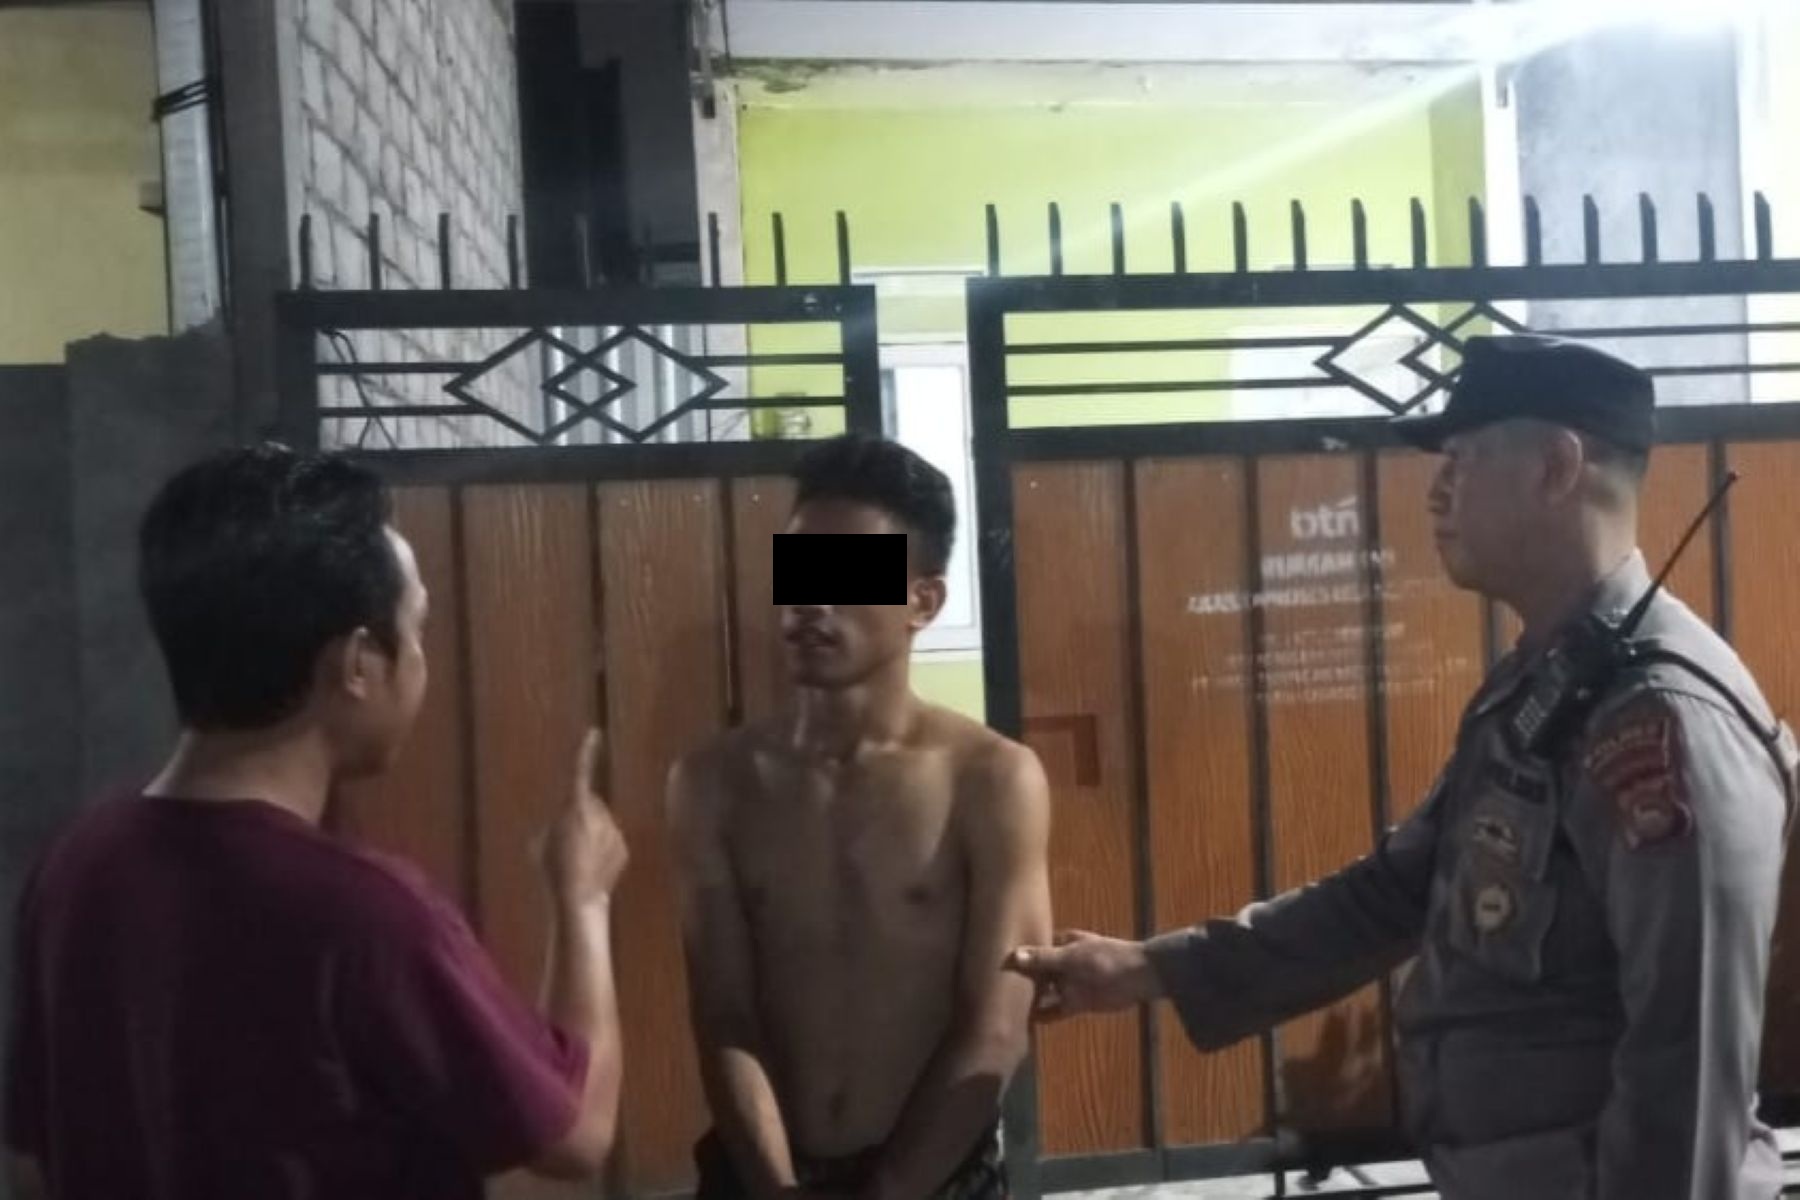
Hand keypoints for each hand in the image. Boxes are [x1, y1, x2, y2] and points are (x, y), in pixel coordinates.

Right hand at [537, 729, 628, 906]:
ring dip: (591, 837)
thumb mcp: (540, 841)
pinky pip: (610, 844)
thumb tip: (561, 824)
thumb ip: (553, 824)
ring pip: (601, 826)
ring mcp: (614, 829)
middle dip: (581, 817)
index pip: (581, 772)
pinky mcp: (623, 846)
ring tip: (577, 860)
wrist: (577, 895)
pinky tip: (591, 869)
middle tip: (566, 843)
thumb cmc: (552, 867)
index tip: (595, 733)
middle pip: (589, 806)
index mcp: (576, 806)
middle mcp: (599, 812)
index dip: (587, 752)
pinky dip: (602, 852)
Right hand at [1004, 930, 1160, 1020]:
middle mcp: (1062, 964)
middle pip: (1037, 973)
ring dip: (1030, 999)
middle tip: (993, 990)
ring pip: (1044, 992)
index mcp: (1062, 943)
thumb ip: (1043, 959)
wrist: (1139, 977)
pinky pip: (1055, 1010)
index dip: (1017, 957)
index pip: (1034, 949)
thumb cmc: (1106, 958)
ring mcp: (1069, 984)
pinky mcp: (1077, 1003)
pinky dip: (1043, 1016)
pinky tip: (1027, 1023)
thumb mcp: (1072, 956)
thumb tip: (1013, 957)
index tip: (995, 964)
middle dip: (1020, 980)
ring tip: (1004, 1009)